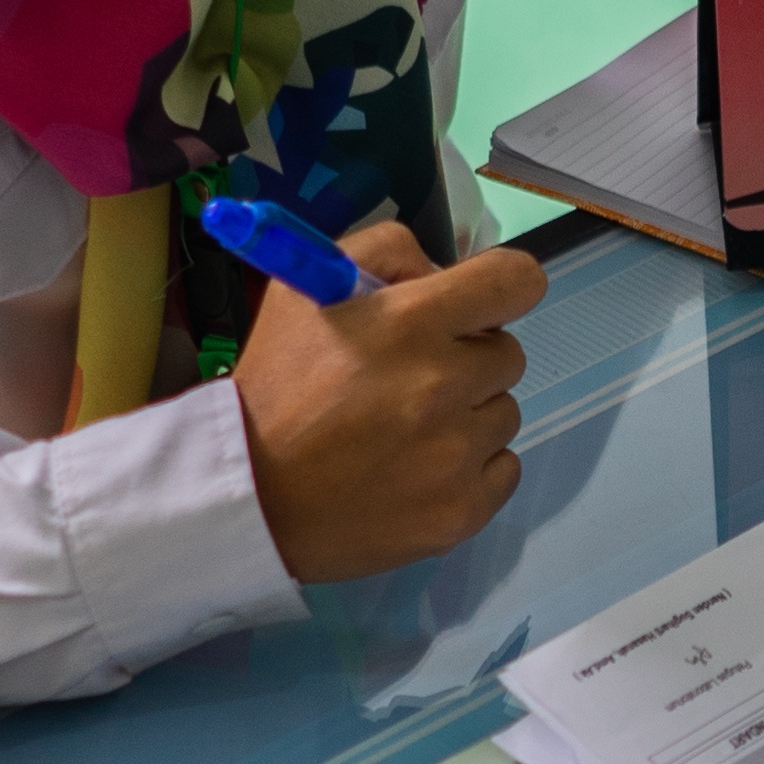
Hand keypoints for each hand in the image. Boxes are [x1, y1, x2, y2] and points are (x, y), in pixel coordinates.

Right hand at [234, 219, 540, 580]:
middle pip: (508, 354)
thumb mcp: (306, 287)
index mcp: (410, 322)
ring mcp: (456, 455)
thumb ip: (385, 253)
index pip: (515, 282)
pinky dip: (472, 467)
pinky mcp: (462, 511)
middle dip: (468, 359)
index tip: (479, 307)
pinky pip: (503, 468)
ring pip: (504, 413)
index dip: (502, 287)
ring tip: (407, 430)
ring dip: (469, 415)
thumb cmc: (276, 387)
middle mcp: (443, 385)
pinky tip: (419, 469)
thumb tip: (445, 273)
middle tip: (414, 379)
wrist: (248, 497)